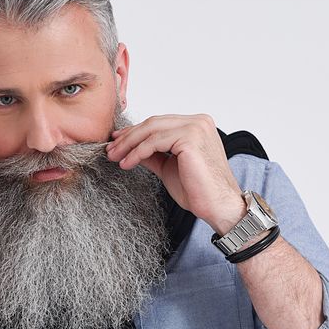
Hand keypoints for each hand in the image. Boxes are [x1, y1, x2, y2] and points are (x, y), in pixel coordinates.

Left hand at [105, 113, 245, 231]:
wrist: (218, 206)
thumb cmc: (198, 191)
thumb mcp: (168, 167)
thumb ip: (153, 155)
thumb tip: (132, 149)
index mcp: (196, 125)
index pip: (159, 123)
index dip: (135, 132)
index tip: (117, 142)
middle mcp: (198, 121)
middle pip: (153, 123)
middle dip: (128, 137)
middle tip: (110, 150)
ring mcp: (196, 127)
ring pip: (151, 130)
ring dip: (129, 144)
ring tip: (114, 158)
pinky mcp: (190, 138)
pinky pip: (155, 142)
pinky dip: (137, 152)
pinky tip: (127, 163)